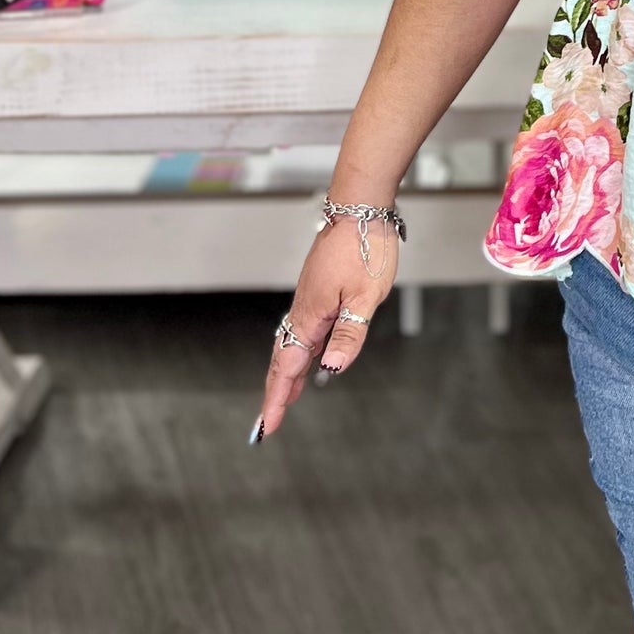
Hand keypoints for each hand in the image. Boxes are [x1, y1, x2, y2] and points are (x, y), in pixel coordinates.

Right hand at [251, 207, 400, 442]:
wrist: (361, 207)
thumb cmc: (365, 247)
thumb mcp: (366, 297)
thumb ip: (349, 334)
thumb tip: (330, 370)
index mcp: (312, 315)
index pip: (288, 367)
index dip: (278, 398)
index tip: (267, 427)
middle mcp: (304, 308)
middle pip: (283, 359)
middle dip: (275, 392)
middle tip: (267, 423)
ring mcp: (309, 297)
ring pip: (292, 343)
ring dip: (287, 373)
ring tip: (286, 398)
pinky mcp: (317, 288)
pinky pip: (301, 328)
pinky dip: (298, 351)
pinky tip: (308, 356)